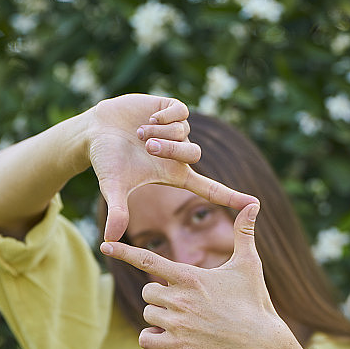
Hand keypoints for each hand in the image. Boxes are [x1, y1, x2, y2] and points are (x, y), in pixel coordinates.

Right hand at [87, 94, 257, 240]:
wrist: (95, 132)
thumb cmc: (107, 163)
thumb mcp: (113, 188)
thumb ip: (117, 212)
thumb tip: (109, 240)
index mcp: (175, 174)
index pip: (209, 188)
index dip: (231, 196)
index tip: (253, 205)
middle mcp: (180, 153)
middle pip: (193, 153)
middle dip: (170, 149)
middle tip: (147, 148)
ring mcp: (177, 130)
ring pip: (184, 132)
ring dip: (161, 134)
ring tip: (139, 134)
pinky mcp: (170, 109)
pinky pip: (180, 112)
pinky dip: (165, 117)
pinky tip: (149, 119)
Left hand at [100, 203, 291, 348]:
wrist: (261, 342)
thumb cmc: (254, 301)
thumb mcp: (249, 264)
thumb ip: (244, 233)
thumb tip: (254, 203)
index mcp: (189, 276)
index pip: (147, 259)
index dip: (123, 251)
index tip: (104, 244)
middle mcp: (178, 298)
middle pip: (148, 290)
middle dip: (160, 295)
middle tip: (186, 301)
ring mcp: (176, 323)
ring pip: (148, 313)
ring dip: (160, 316)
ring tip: (188, 319)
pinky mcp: (177, 345)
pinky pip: (146, 338)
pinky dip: (154, 337)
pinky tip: (172, 335)